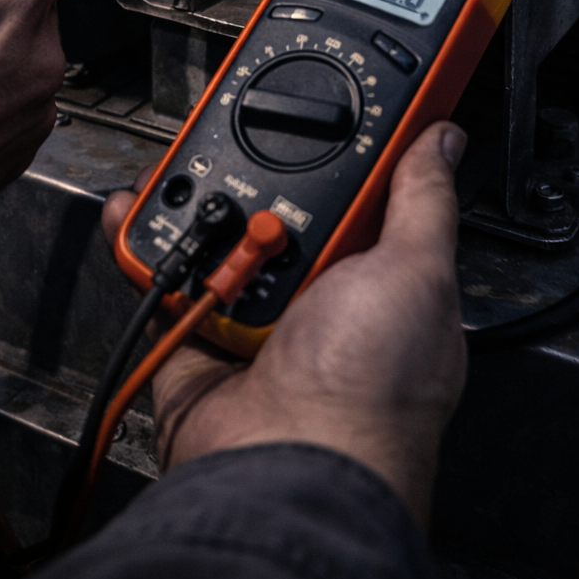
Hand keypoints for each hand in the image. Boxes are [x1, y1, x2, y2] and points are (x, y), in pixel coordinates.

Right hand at [101, 122, 467, 526]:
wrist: (288, 462)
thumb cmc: (370, 389)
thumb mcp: (416, 271)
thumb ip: (423, 200)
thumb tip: (442, 142)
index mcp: (376, 286)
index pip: (356, 201)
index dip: (334, 159)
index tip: (314, 117)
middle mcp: (315, 306)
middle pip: (276, 213)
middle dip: (255, 178)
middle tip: (247, 154)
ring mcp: (252, 324)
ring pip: (213, 240)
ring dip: (191, 206)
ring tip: (187, 184)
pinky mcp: (195, 342)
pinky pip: (161, 284)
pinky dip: (140, 249)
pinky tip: (135, 214)